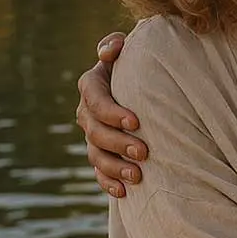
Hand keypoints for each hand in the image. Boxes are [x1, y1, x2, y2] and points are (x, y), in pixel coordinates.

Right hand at [75, 33, 145, 196]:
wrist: (148, 81)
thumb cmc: (142, 60)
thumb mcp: (132, 48)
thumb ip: (116, 44)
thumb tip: (111, 50)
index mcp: (92, 85)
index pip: (95, 99)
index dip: (112, 112)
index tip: (137, 122)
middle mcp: (88, 112)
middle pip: (95, 131)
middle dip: (118, 143)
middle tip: (144, 152)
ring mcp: (93, 135)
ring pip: (96, 155)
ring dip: (114, 167)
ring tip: (138, 176)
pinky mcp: (102, 153)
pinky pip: (99, 172)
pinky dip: (109, 182)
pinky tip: (124, 192)